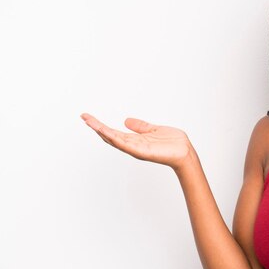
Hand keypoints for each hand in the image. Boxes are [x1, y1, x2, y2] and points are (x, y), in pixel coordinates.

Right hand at [80, 113, 195, 169]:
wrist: (185, 152)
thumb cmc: (173, 143)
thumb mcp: (153, 130)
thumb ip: (140, 126)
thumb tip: (126, 120)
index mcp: (135, 140)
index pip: (114, 132)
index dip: (101, 125)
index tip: (89, 117)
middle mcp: (132, 146)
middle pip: (110, 136)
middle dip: (96, 127)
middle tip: (83, 117)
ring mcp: (136, 149)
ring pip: (114, 140)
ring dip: (101, 131)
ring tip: (89, 122)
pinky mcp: (141, 151)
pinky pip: (125, 144)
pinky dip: (114, 138)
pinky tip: (105, 132)